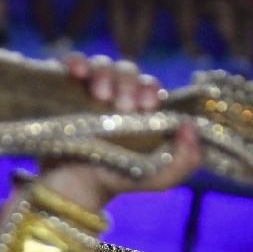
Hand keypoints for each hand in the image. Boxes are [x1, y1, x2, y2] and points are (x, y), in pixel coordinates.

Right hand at [39, 55, 200, 216]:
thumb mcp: (160, 177)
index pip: (148, 85)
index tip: (145, 105)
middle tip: (120, 105)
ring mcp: (89, 90)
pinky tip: (76, 72)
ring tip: (100, 95)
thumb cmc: (119, 179)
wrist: (75, 190)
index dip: (148, 88)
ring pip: (101, 65)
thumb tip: (190, 126)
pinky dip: (75, 61)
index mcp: (140, 108)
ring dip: (103, 73)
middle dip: (127, 83)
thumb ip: (186, 160)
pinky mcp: (63, 90)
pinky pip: (71, 65)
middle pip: (126, 71)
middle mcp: (115, 94)